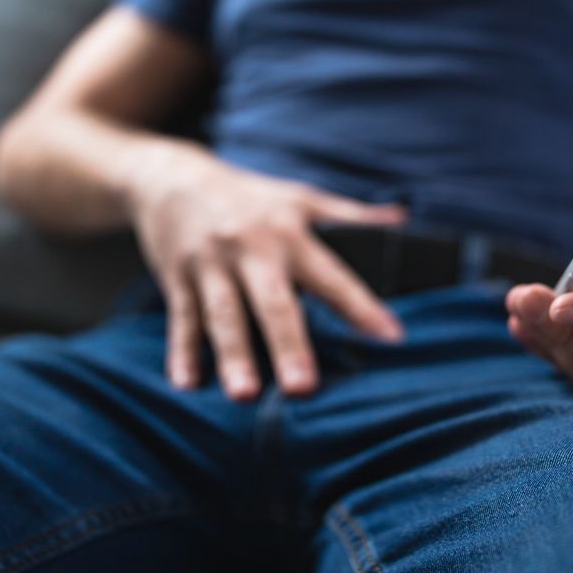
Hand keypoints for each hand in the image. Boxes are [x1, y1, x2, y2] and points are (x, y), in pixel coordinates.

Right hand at [126, 149, 406, 398]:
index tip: (390, 337)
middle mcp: (250, 249)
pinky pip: (182, 319)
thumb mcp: (300, 197)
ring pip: (223, 315)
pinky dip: (181, 352)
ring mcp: (210, 266)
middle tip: (304, 388)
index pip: (331, 276)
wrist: (170, 177)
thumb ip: (350, 214)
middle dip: (288, 345)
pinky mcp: (177, 279)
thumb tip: (402, 220)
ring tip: (246, 395)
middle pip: (273, 302)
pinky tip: (186, 384)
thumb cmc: (249, 196)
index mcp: (288, 233)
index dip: (361, 306)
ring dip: (233, 356)